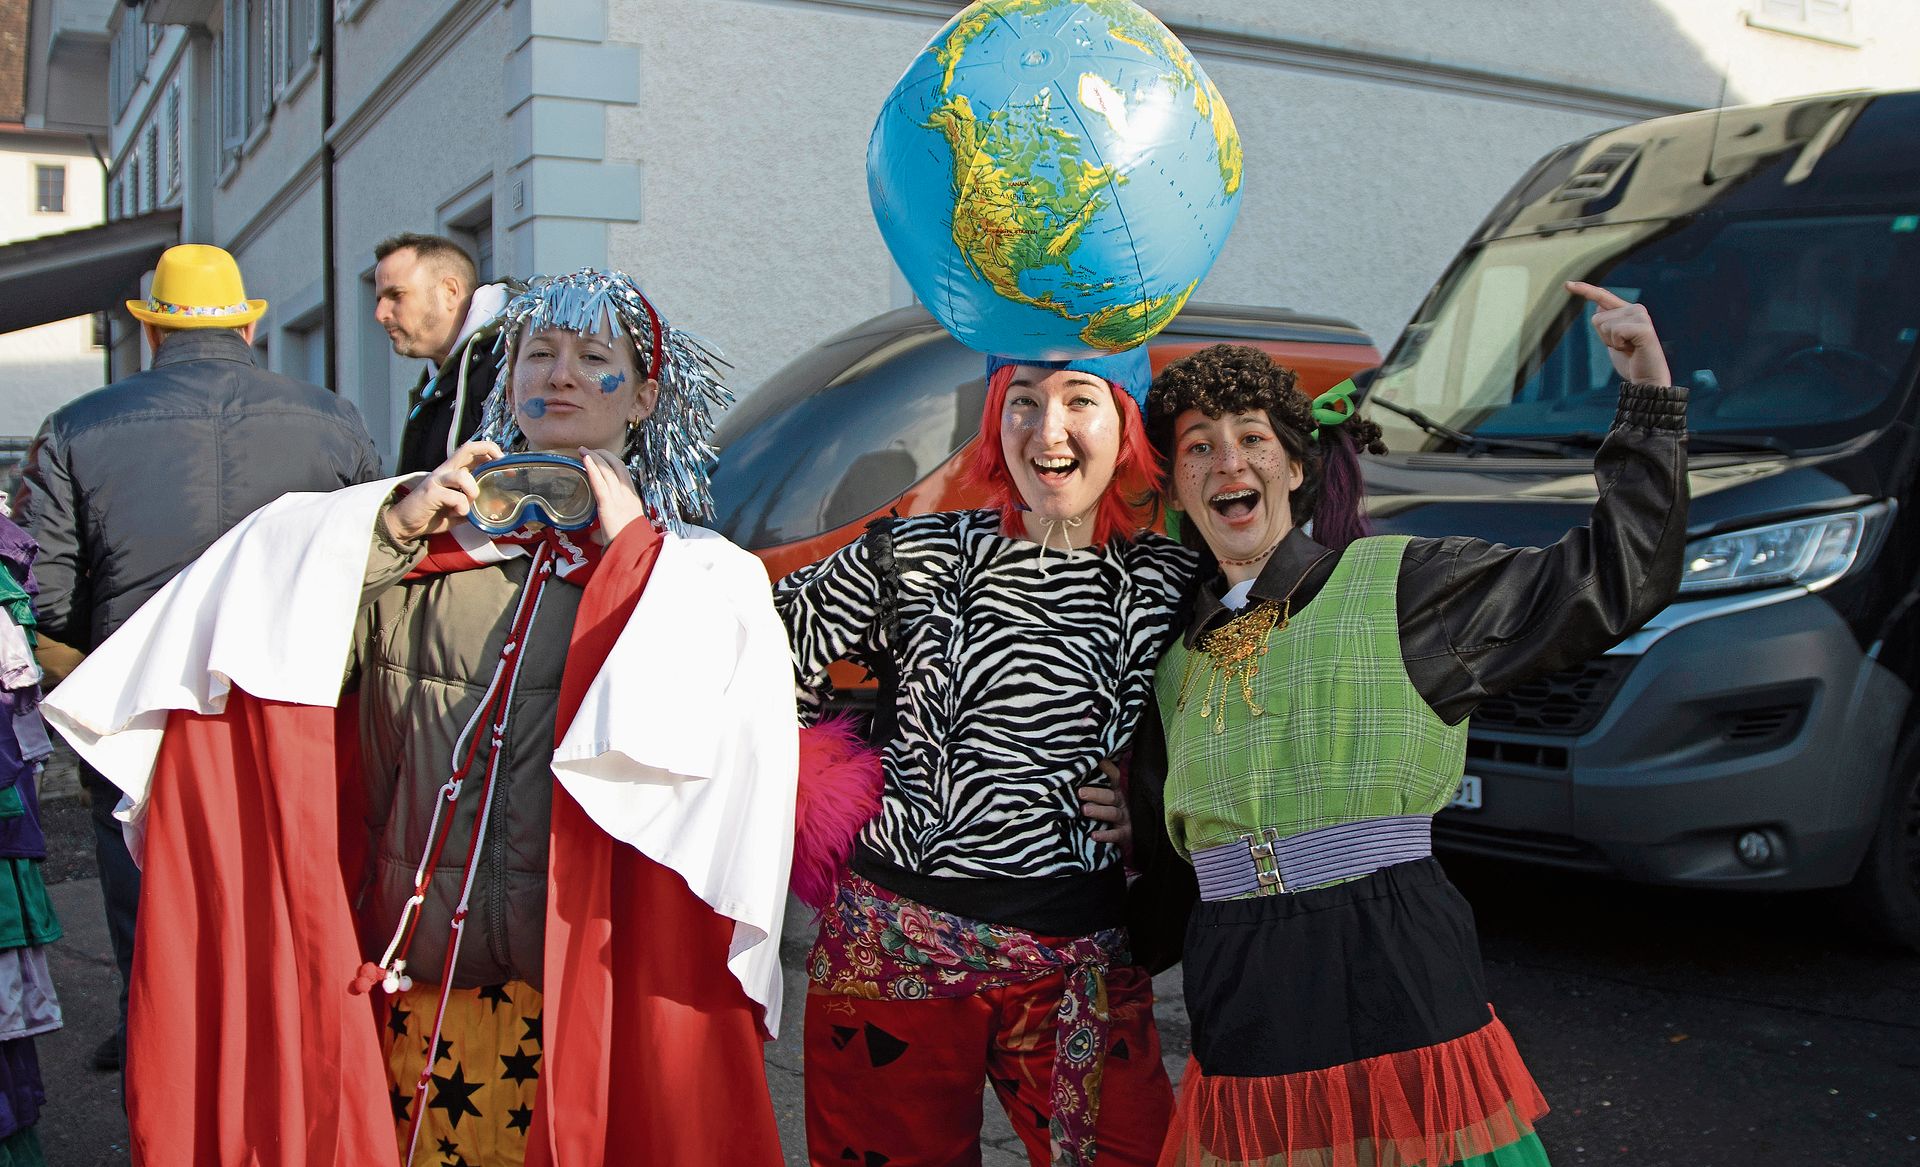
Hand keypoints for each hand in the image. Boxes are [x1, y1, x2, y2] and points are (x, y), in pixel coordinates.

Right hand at [383, 441, 502, 542]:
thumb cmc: (433, 514)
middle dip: (488, 452)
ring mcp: (437, 480)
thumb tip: (496, 507)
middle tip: (500, 467)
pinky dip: (461, 506)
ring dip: (473, 490)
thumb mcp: (459, 510)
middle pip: (467, 448)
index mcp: (453, 472)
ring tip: (470, 504)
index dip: (491, 453)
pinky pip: (454, 496)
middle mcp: (445, 471)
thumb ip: (474, 505)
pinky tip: (457, 514)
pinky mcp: (430, 492)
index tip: (507, 467)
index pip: (473, 451)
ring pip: (462, 475)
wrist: (405, 524)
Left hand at [580, 447, 645, 544]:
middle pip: (617, 467)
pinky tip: (585, 458)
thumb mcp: (621, 531)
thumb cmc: (627, 543)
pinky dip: (592, 468)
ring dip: (595, 457)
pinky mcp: (607, 504)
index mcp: (632, 499)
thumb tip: (595, 537)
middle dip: (604, 455)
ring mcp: (618, 498)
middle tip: (591, 450)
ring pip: (608, 471)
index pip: (624, 474)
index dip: (613, 463)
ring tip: (583, 449)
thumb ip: (607, 530)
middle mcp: (627, 495)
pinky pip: (599, 482)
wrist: (632, 550)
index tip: (603, 458)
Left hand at [1079, 758, 1130, 849]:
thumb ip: (1099, 787)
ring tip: (1085, 810)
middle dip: (1095, 794)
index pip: (1114, 777)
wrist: (1137, 836)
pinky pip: (1116, 835)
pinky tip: (1094, 835)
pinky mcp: (1126, 834)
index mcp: (1119, 791)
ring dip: (1099, 811)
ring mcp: (1126, 818)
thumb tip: (1085, 768)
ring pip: (1113, 813)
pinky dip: (1106, 835)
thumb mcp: (1110, 798)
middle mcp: (1123, 803)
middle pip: (1110, 796)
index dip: (1107, 768)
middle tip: (1080, 792)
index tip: (1097, 760)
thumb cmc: (1115, 812)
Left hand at [1567, 281, 1671, 386]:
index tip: (1566, 285)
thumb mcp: (1613, 340)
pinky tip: (1632, 349)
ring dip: (1611, 342)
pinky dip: (1618, 344)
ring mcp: (1641, 316)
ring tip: (1628, 348)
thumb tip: (1598, 307)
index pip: (1602, 296)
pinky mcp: (1644, 328)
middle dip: (1603, 337)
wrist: (1647, 380)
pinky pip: (1615, 331)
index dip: (1584, 290)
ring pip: (1604, 325)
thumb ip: (1608, 324)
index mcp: (1628, 310)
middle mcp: (1636, 309)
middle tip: (1623, 347)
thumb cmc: (1630, 362)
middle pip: (1597, 318)